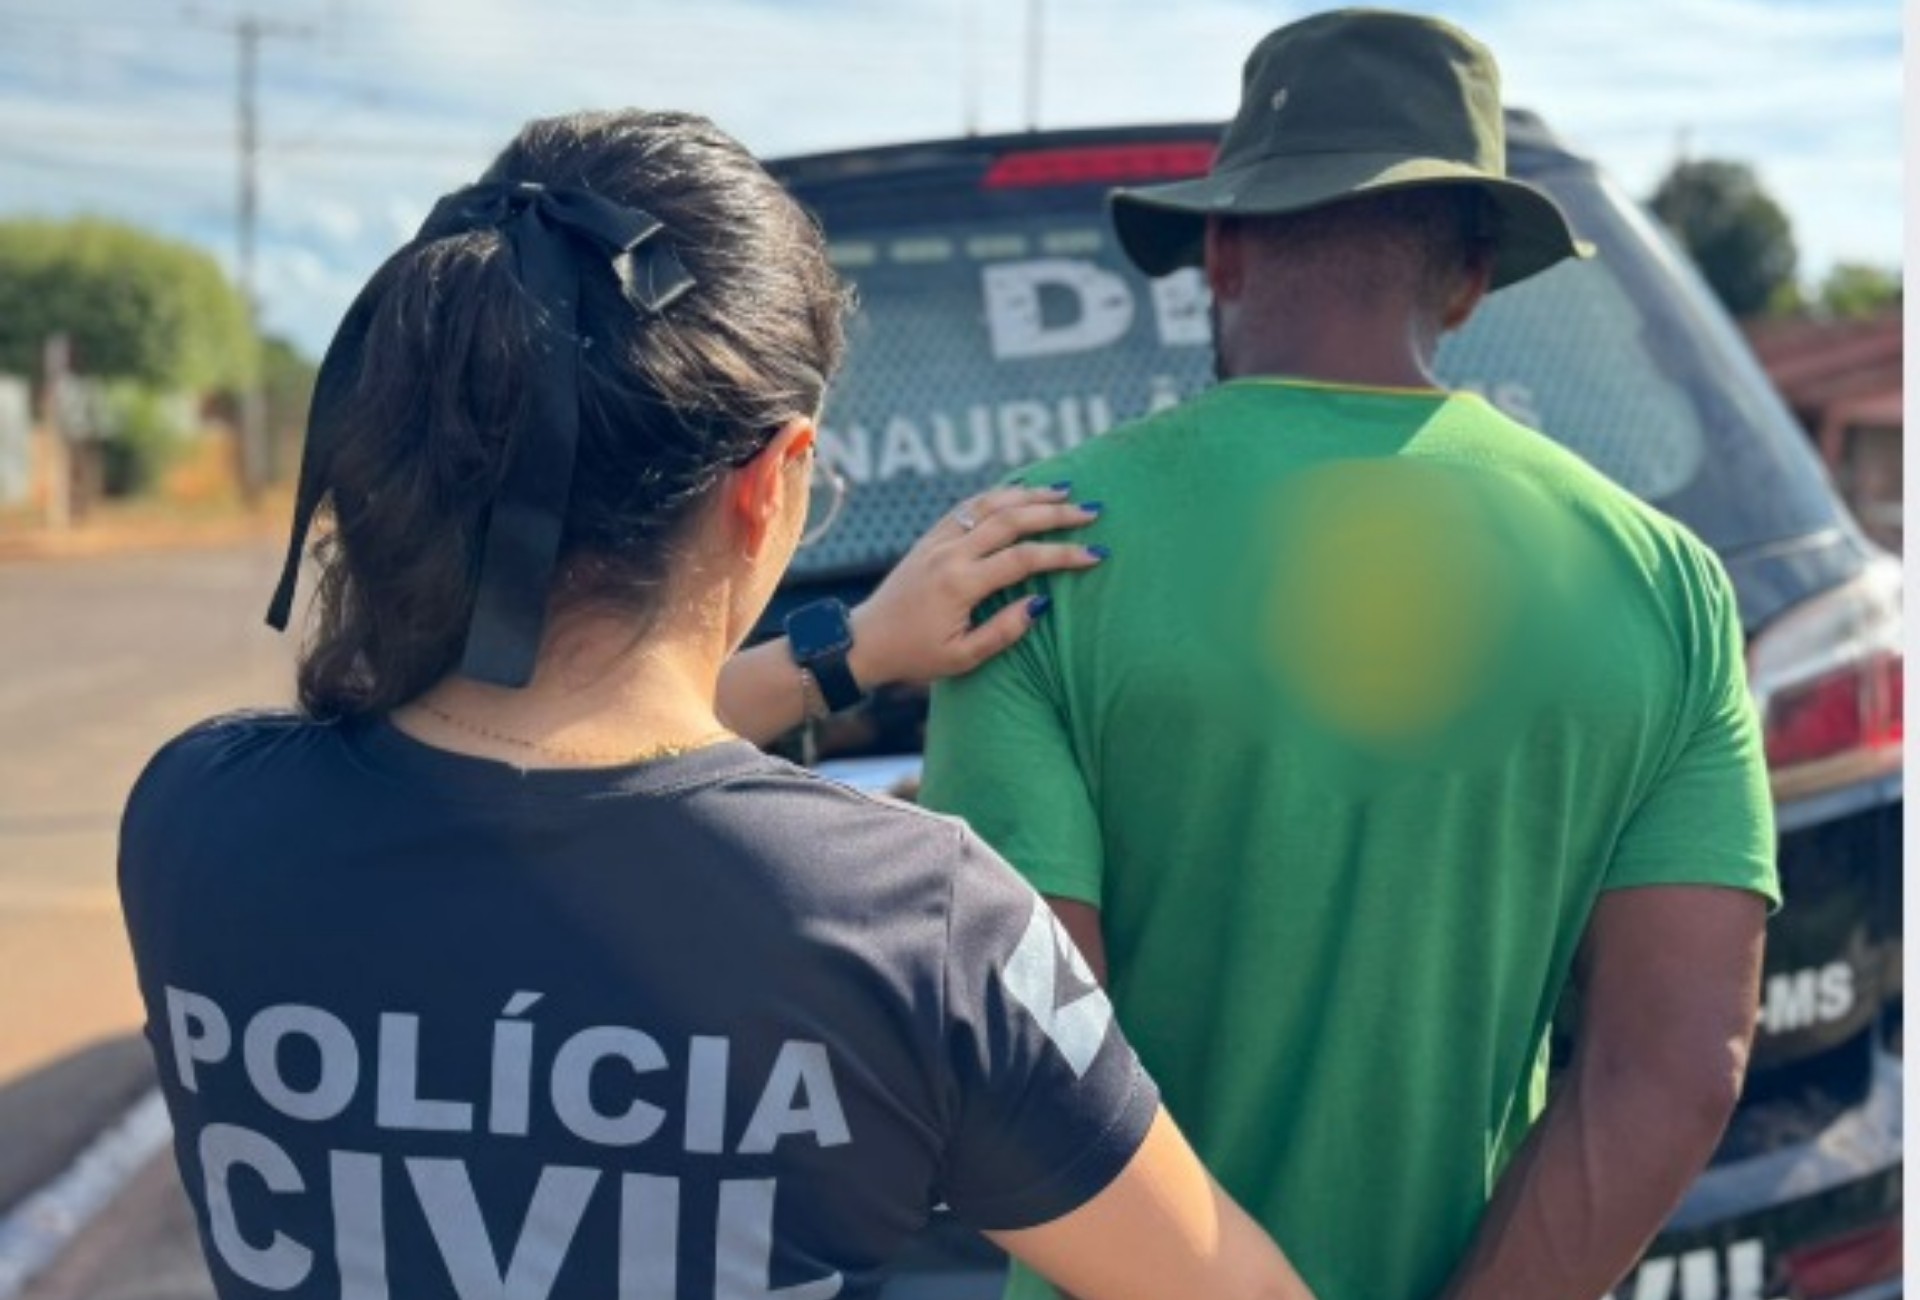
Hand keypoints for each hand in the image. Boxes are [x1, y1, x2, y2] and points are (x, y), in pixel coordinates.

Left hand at [847, 485, 1103, 686]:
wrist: (865, 641)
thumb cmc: (915, 656)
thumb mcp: (962, 657)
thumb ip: (1003, 632)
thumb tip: (1040, 604)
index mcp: (960, 583)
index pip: (1023, 559)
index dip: (1063, 555)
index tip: (1095, 554)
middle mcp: (950, 552)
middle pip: (1011, 520)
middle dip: (1055, 513)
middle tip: (1091, 510)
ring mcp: (938, 540)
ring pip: (989, 504)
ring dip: (1028, 495)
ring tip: (1063, 491)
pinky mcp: (930, 537)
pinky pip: (968, 506)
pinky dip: (998, 495)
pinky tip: (1019, 493)